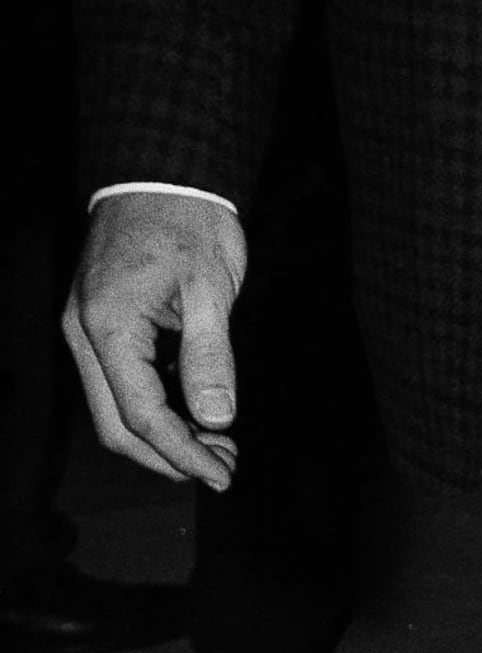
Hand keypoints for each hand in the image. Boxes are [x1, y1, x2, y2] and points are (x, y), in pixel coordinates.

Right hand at [65, 189, 249, 485]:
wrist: (160, 175)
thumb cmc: (187, 224)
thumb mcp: (210, 291)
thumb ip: (210, 357)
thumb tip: (216, 419)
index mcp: (108, 326)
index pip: (142, 416)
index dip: (184, 455)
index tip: (224, 476)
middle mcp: (85, 333)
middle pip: (117, 424)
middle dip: (170, 457)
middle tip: (226, 469)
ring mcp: (87, 329)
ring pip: (114, 409)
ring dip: (164, 439)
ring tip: (220, 448)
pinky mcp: (100, 324)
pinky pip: (120, 384)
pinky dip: (157, 411)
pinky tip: (199, 416)